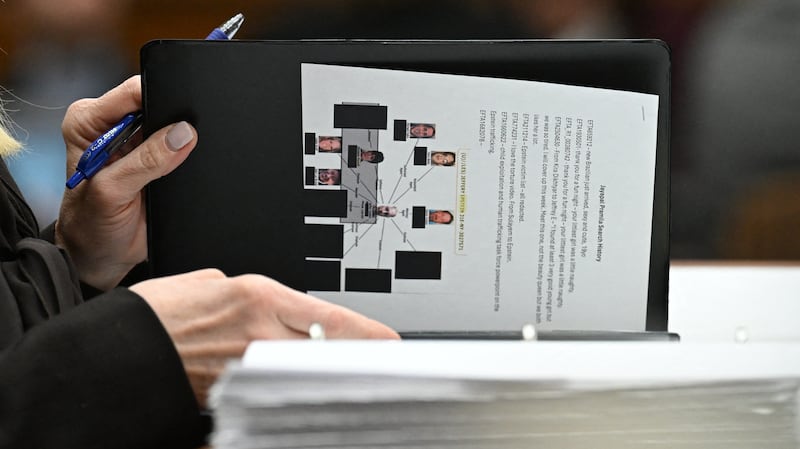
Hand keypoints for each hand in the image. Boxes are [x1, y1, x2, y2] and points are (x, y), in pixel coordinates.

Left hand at [55, 75, 197, 289]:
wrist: (102, 256)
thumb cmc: (91, 225)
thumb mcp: (111, 192)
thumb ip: (145, 161)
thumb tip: (182, 133)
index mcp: (89, 121)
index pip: (132, 92)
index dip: (160, 97)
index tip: (180, 116)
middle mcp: (113, 126)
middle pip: (158, 104)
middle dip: (174, 120)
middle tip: (179, 147)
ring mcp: (139, 143)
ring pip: (174, 125)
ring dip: (181, 142)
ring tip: (173, 168)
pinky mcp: (158, 159)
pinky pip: (182, 148)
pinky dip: (188, 157)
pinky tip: (181, 171)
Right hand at [130, 269, 398, 407]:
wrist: (119, 351)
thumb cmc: (157, 313)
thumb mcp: (209, 283)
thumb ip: (248, 294)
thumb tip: (270, 307)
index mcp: (258, 297)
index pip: (331, 318)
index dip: (368, 334)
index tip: (391, 341)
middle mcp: (259, 334)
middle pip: (329, 351)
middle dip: (357, 358)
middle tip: (380, 363)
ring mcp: (248, 367)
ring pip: (307, 373)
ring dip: (329, 374)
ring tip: (345, 376)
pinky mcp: (232, 393)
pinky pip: (273, 390)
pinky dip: (291, 389)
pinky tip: (299, 392)